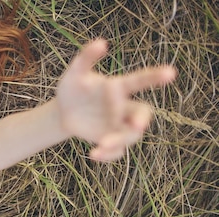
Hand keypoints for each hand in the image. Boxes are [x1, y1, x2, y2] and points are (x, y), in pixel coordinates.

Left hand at [57, 39, 175, 160]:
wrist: (64, 111)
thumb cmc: (74, 88)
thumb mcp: (75, 73)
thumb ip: (86, 58)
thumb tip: (101, 42)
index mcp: (118, 88)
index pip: (139, 81)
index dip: (155, 77)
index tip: (171, 73)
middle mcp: (123, 107)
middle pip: (142, 114)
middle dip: (141, 120)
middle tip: (138, 125)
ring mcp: (118, 126)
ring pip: (130, 136)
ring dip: (119, 141)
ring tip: (102, 145)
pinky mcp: (110, 141)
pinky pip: (117, 152)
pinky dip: (109, 155)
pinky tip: (94, 155)